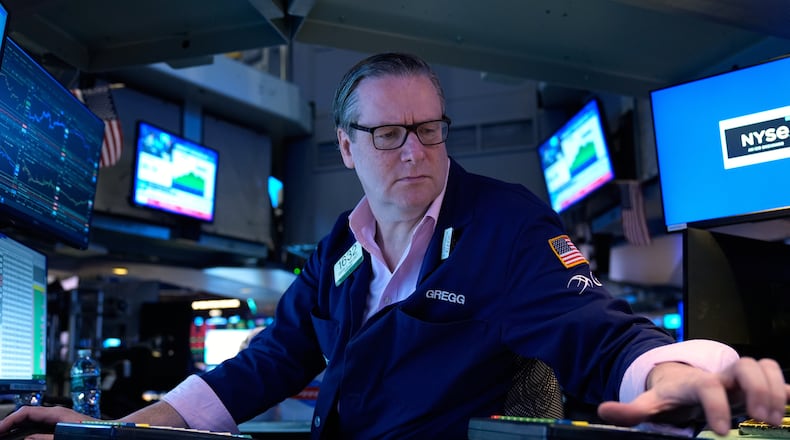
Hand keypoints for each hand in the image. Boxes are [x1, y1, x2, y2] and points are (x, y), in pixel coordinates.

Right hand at [0, 405, 96, 438]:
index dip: (9, 420)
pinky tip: (24, 436)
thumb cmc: (93, 432)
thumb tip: (27, 439)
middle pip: (28, 415)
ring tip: (7, 434)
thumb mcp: (65, 436)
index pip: (26, 412)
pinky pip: (41, 425)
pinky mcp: (62, 424)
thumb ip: (45, 438)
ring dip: (19, 427)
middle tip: (0, 433)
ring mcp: (60, 418)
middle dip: (11, 424)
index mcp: (57, 413)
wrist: (112, 431)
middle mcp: (57, 413)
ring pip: (33, 420)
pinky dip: (29, 430)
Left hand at [597, 358, 788, 435]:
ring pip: (762, 365)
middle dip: (756, 389)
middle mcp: (719, 375)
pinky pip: (775, 374)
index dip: (715, 405)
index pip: (706, 386)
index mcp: (692, 382)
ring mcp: (738, 377)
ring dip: (774, 387)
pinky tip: (787, 405)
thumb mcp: (649, 404)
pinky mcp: (753, 383)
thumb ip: (630, 410)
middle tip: (763, 418)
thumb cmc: (668, 395)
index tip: (720, 431)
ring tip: (774, 418)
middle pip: (743, 366)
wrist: (680, 379)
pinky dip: (784, 387)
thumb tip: (603, 411)